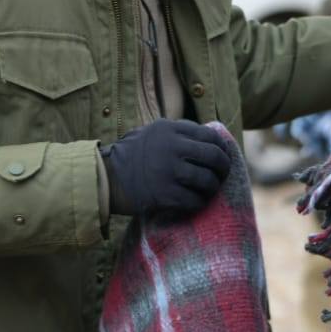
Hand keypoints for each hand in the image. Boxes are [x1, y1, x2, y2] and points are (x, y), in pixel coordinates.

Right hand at [101, 119, 229, 216]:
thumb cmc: (133, 155)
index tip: (223, 155)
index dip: (222, 148)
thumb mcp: (153, 132)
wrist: (107, 177)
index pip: (209, 136)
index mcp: (170, 129)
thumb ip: (180, 133)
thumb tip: (213, 140)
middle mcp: (171, 147)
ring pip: (207, 180)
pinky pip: (194, 200)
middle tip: (222, 174)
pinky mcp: (164, 194)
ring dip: (213, 187)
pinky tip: (197, 201)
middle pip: (213, 157)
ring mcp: (168, 171)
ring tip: (210, 189)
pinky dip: (200, 202)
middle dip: (223, 167)